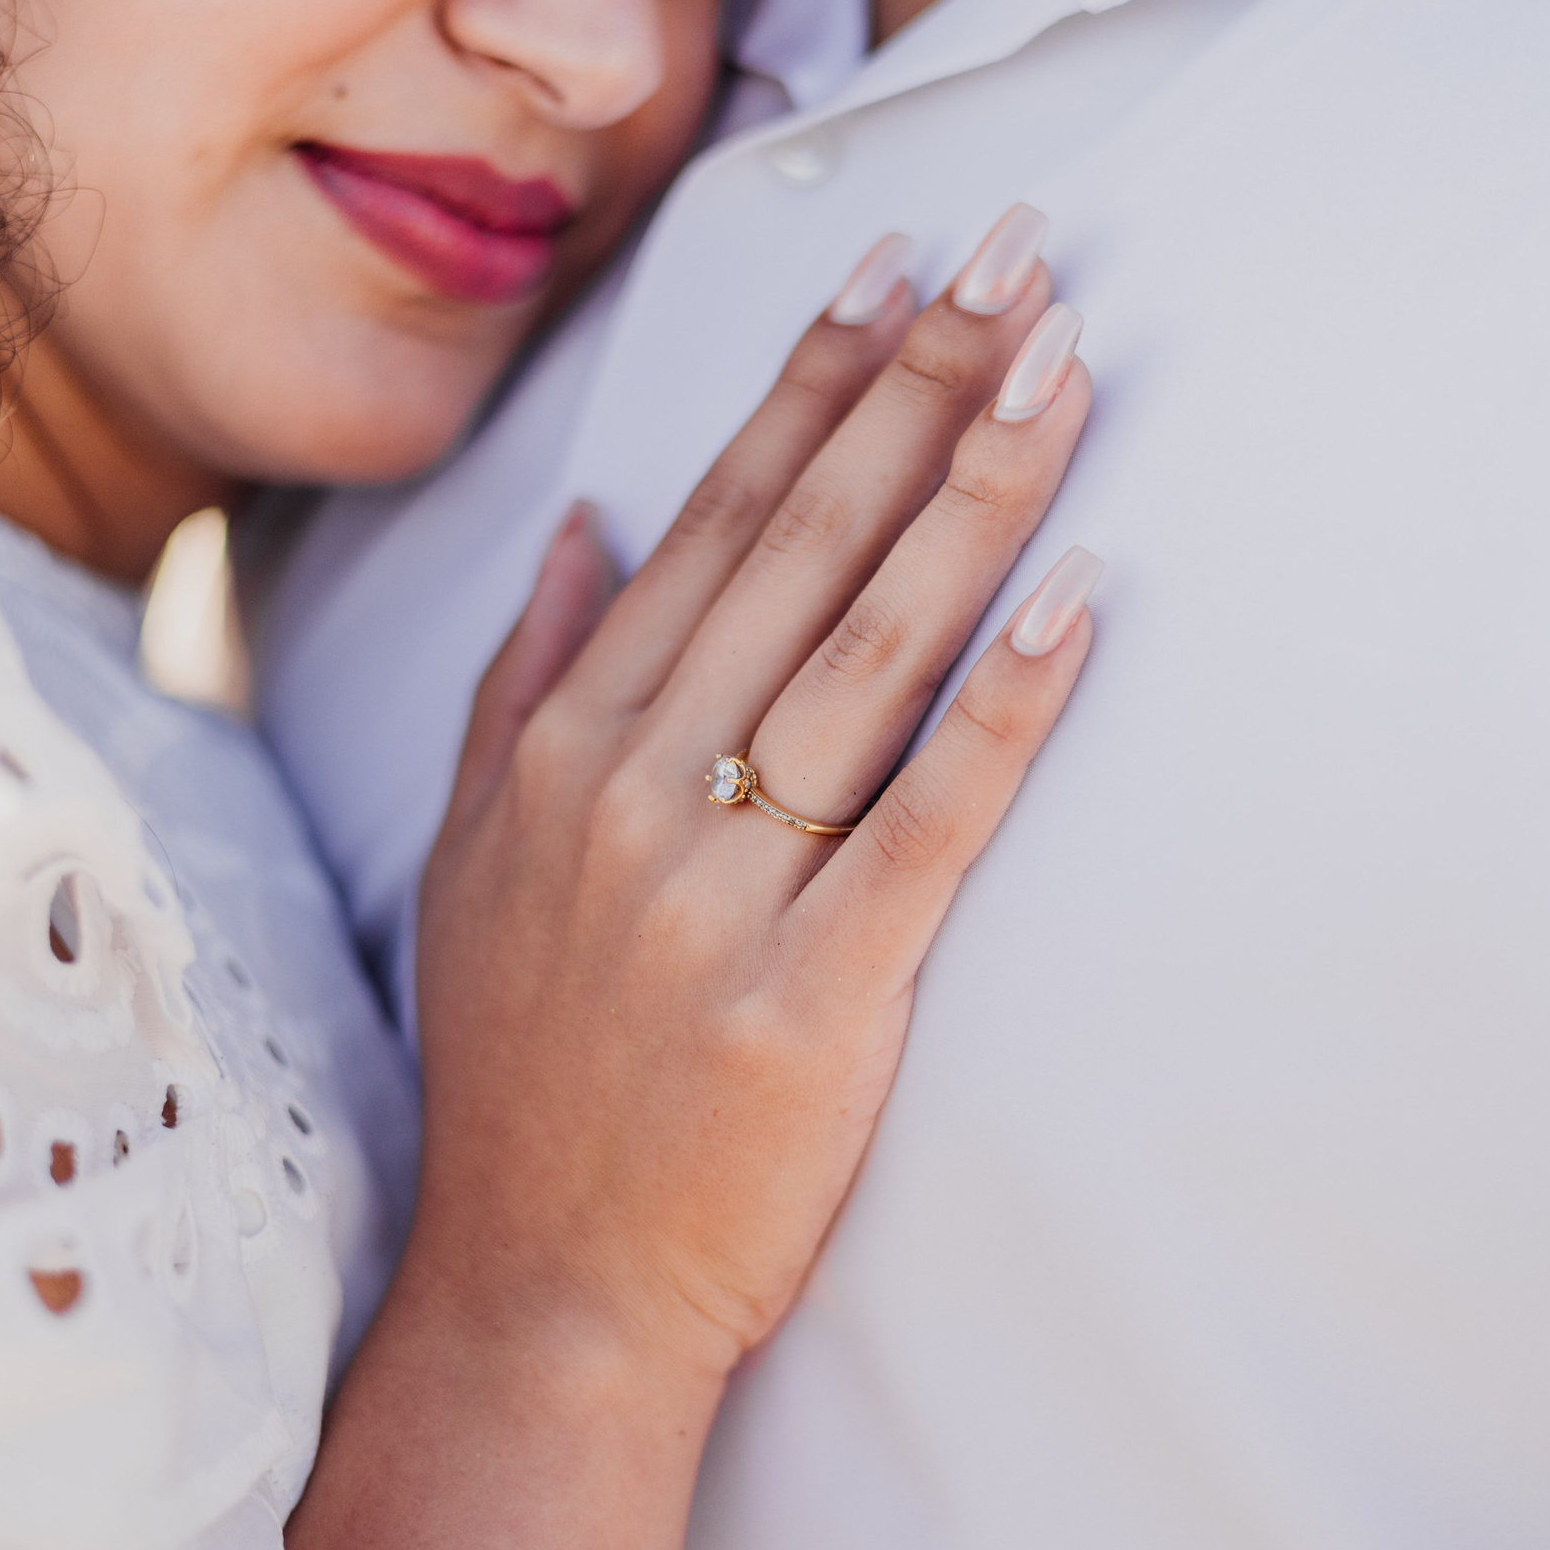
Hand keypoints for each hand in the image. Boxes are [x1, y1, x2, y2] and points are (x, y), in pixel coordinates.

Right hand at [291, 209, 1099, 1549]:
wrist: (546, 1290)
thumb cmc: (526, 1076)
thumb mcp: (473, 862)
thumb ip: (518, 681)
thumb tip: (584, 525)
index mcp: (563, 746)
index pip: (713, 521)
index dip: (813, 382)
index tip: (893, 267)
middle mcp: (634, 791)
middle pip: (804, 551)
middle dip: (917, 388)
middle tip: (1015, 259)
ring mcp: (722, 890)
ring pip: (869, 654)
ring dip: (974, 497)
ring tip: (1060, 371)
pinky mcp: (816, 993)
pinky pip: (928, 821)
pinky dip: (1005, 707)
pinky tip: (1076, 598)